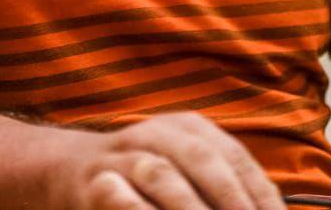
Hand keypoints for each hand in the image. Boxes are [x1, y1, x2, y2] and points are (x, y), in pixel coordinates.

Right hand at [48, 113, 286, 209]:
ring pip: (164, 176)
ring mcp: (125, 155)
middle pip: (205, 161)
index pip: (237, 159)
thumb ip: (223, 185)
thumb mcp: (186, 169)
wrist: (70, 170)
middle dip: (232, 200)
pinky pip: (122, 197)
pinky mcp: (96, 182)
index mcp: (191, 128)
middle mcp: (159, 133)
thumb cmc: (144, 178)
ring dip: (192, 209)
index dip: (260, 194)